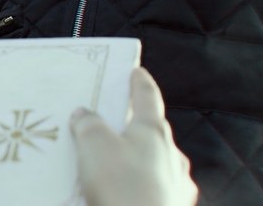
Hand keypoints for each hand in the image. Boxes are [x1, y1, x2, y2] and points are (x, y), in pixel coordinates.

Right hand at [70, 67, 198, 205]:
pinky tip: (128, 197)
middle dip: (136, 129)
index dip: (139, 81)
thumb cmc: (122, 188)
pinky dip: (144, 191)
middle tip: (116, 127)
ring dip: (141, 164)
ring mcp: (178, 185)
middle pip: (153, 133)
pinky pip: (158, 193)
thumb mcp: (94, 147)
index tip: (136, 71)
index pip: (148, 96)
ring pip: (158, 165)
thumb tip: (84, 114)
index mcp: (154, 131)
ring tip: (119, 170)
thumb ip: (88, 125)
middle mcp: (172, 154)